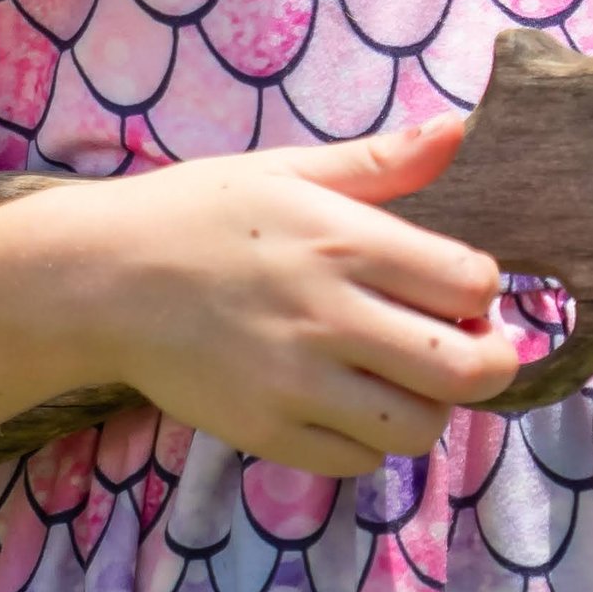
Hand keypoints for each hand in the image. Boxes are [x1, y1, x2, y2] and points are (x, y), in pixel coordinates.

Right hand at [47, 111, 519, 475]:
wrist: (102, 279)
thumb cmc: (199, 214)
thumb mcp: (287, 169)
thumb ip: (380, 162)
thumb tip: (458, 129)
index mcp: (344, 242)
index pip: (472, 283)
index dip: (483, 290)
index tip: (463, 289)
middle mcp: (330, 317)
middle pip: (464, 369)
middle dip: (490, 362)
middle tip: (472, 348)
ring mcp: (297, 385)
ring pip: (418, 428)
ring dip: (432, 407)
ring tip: (407, 378)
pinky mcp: (267, 433)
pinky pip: (359, 462)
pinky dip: (373, 441)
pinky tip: (353, 403)